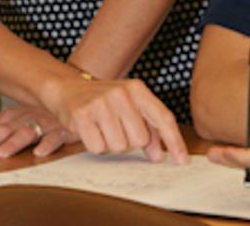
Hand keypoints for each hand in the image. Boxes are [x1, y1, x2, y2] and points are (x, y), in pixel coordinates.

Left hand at [0, 106, 71, 158]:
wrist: (86, 97)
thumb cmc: (57, 112)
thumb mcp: (35, 115)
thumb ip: (15, 126)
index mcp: (26, 111)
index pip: (2, 120)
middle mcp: (35, 114)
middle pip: (10, 126)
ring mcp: (51, 120)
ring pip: (30, 130)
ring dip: (15, 142)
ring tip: (2, 153)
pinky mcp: (68, 128)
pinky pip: (57, 135)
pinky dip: (48, 143)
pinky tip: (40, 152)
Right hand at [44, 76, 188, 164]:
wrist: (67, 89)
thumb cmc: (104, 101)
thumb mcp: (129, 107)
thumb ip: (147, 128)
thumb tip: (158, 155)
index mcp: (137, 89)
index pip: (163, 117)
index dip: (174, 141)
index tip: (182, 161)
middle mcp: (121, 93)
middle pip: (139, 139)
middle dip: (129, 141)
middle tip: (116, 128)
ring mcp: (101, 103)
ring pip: (119, 146)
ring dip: (111, 143)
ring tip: (102, 128)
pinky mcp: (82, 115)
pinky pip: (98, 147)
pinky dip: (95, 145)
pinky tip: (90, 130)